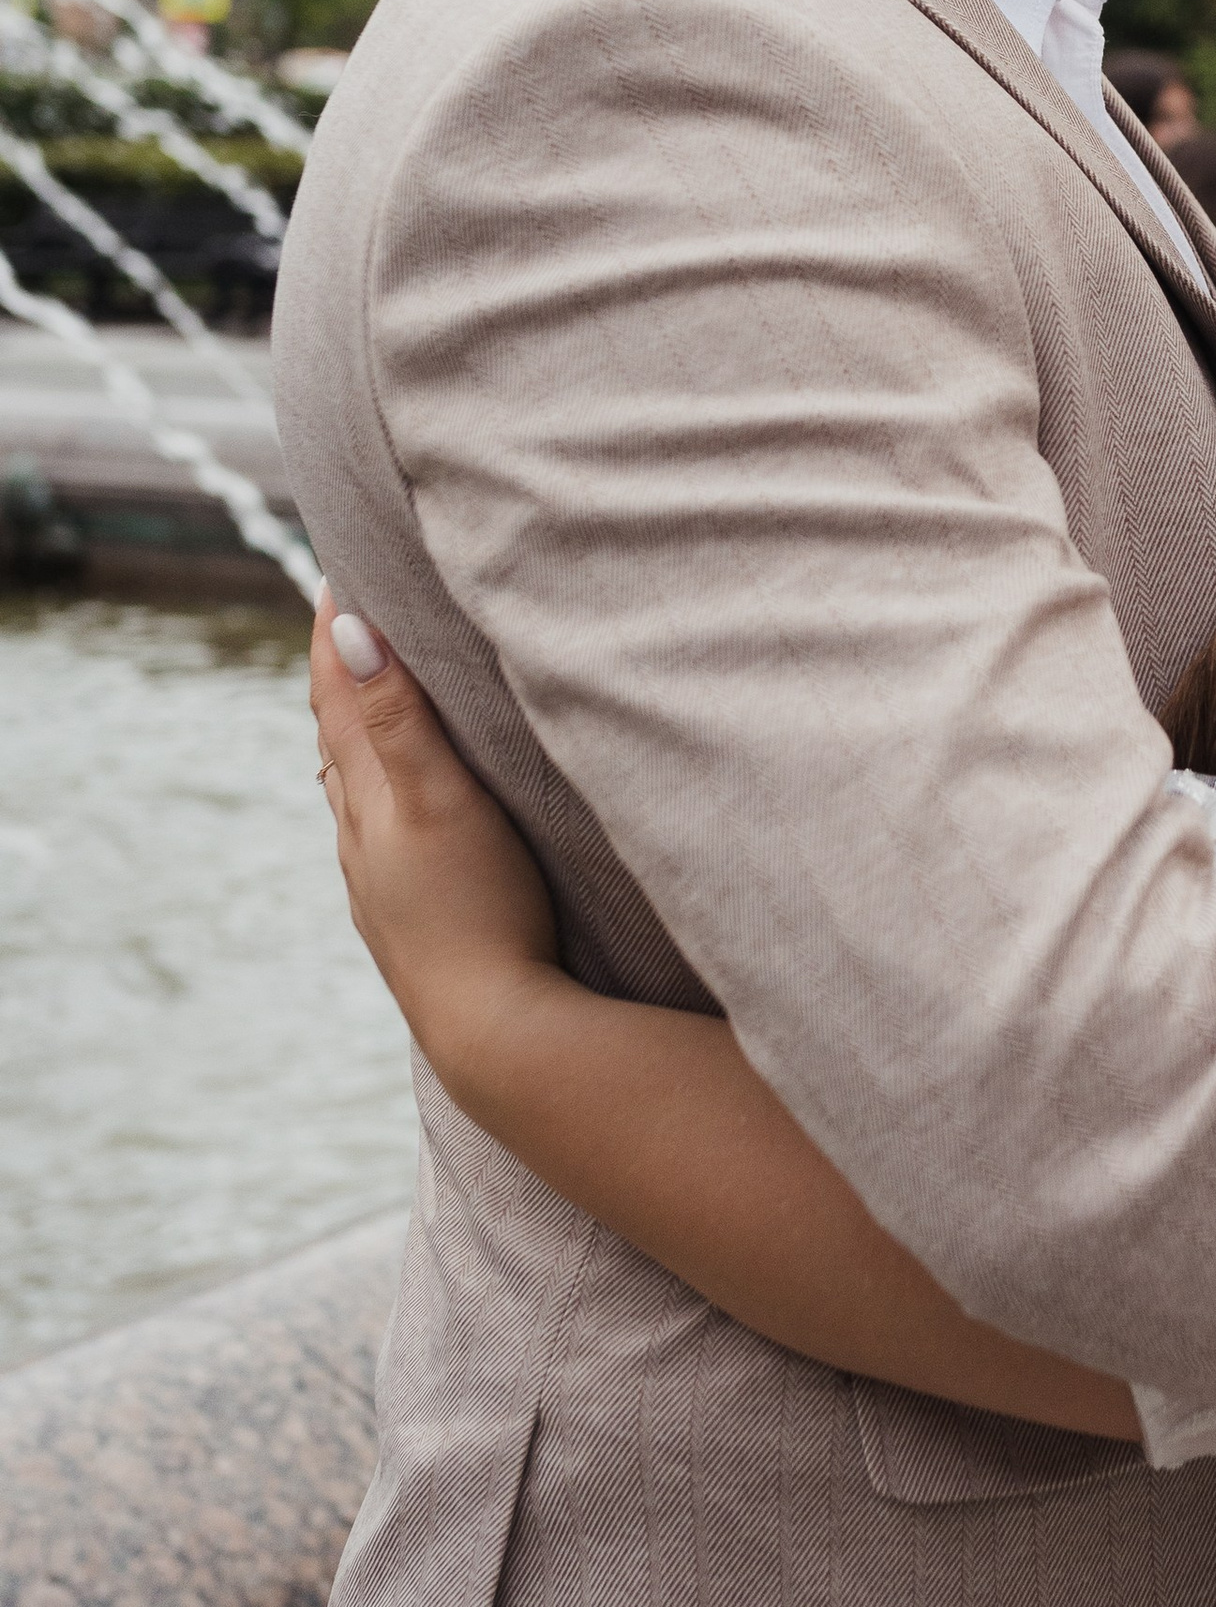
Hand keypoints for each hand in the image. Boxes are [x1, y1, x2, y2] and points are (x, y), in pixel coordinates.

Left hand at [310, 588, 561, 1088]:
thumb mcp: (437, 799)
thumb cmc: (475, 909)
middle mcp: (361, 838)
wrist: (493, 1031)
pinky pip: (382, 835)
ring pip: (356, 791)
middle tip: (350, 621)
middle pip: (338, 738)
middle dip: (342, 676)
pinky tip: (401, 811)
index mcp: (367, 799)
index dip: (332, 635)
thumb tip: (346, 632)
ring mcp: (383, 882)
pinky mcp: (412, 916)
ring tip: (368, 703)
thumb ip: (399, 718)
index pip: (337, 696)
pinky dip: (382, 795)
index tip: (334, 575)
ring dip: (358, 738)